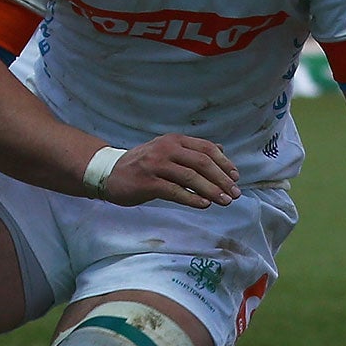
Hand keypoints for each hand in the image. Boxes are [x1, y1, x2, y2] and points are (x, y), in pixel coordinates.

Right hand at [102, 135, 240, 208]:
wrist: (109, 173)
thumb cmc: (143, 164)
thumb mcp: (167, 150)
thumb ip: (192, 150)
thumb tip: (222, 150)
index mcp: (174, 140)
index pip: (206, 148)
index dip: (224, 163)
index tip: (236, 177)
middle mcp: (166, 148)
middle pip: (202, 162)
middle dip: (222, 179)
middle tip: (235, 193)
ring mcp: (156, 164)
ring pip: (191, 177)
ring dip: (211, 190)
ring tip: (225, 201)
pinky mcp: (148, 182)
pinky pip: (175, 191)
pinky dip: (192, 198)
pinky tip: (204, 205)